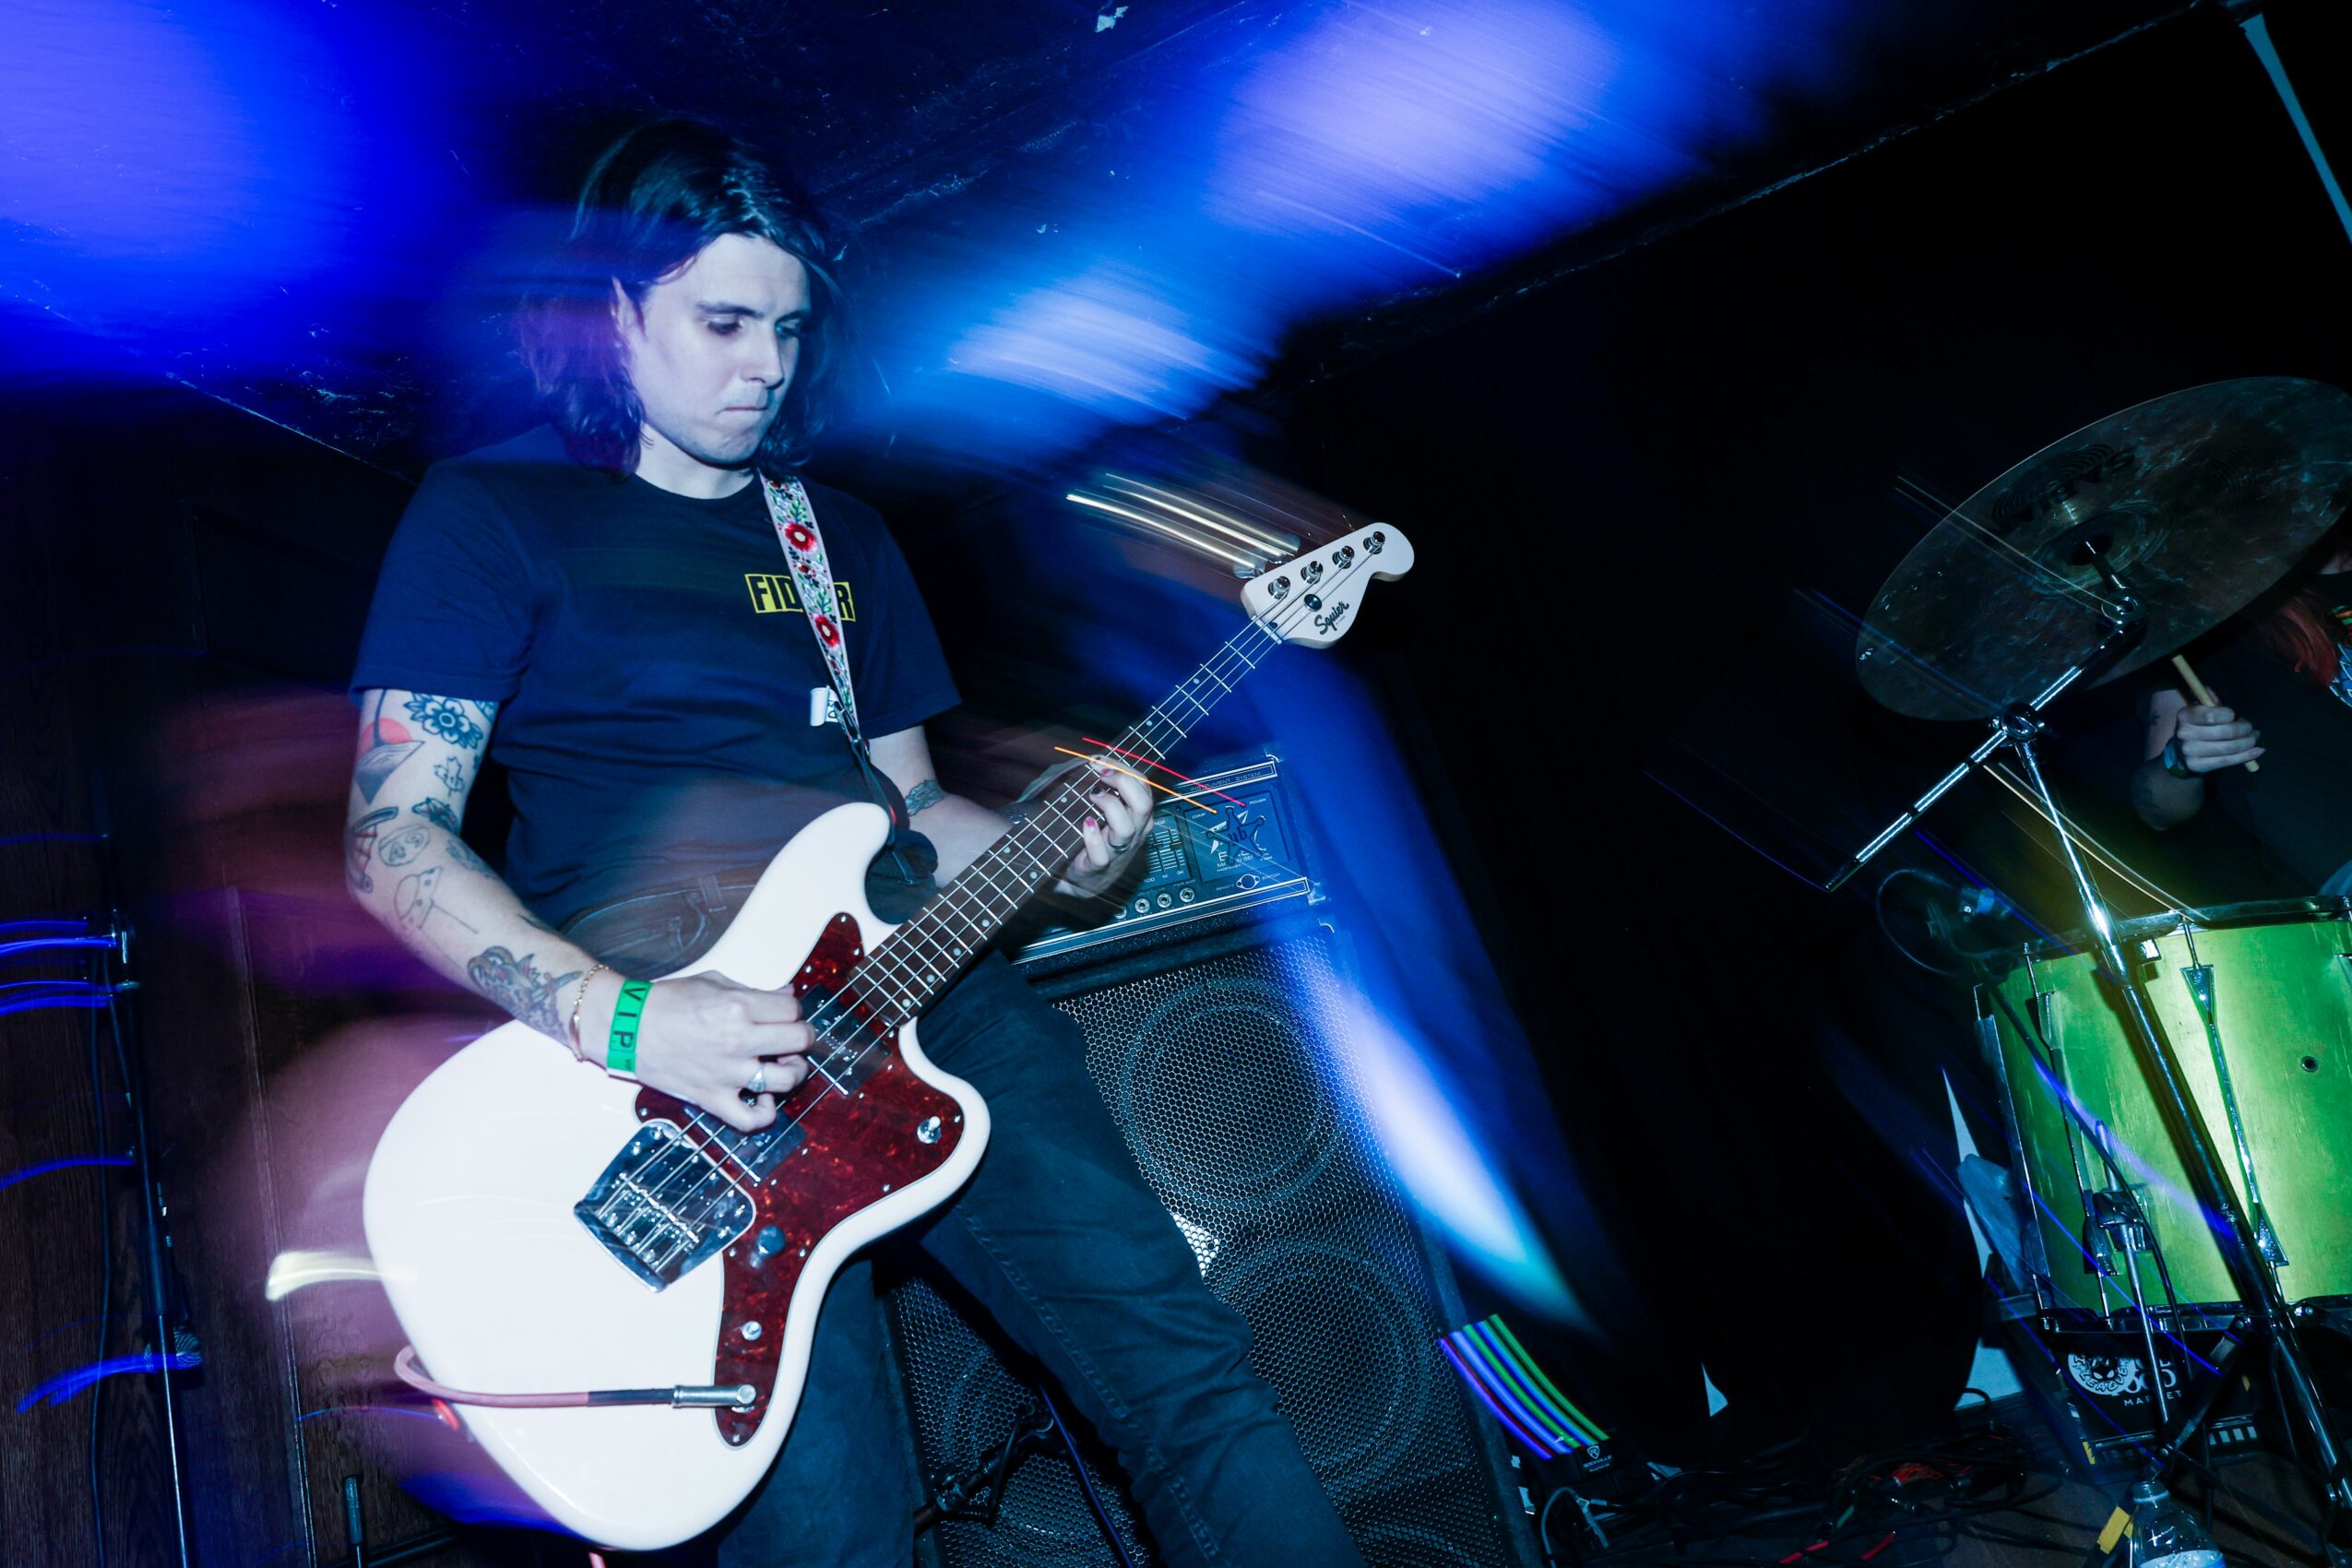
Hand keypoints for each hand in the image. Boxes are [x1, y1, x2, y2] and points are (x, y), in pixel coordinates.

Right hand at [588, 969, 815, 1131]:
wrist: (626, 1027)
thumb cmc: (665, 1002)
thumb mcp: (713, 983)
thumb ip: (755, 991)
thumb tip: (788, 996)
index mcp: (738, 1007)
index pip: (792, 1010)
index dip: (793, 1011)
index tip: (784, 1014)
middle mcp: (737, 1040)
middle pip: (799, 1039)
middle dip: (801, 1036)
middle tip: (791, 1037)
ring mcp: (727, 1073)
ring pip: (787, 1079)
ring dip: (794, 1071)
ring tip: (785, 1064)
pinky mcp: (712, 1098)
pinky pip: (751, 1119)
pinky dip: (766, 1113)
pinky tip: (765, 1098)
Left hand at [1056, 761, 1154, 899]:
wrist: (1082, 879)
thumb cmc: (1095, 838)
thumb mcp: (1106, 811)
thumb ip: (1104, 788)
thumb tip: (1093, 760)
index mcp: (1138, 816)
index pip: (1143, 786)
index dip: (1124, 769)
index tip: (1100, 761)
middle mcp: (1133, 832)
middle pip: (1143, 804)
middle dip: (1124, 782)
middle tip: (1101, 773)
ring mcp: (1117, 851)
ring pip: (1126, 828)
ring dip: (1109, 805)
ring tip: (1092, 795)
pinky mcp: (1098, 867)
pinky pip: (1101, 854)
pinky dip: (1093, 837)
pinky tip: (1085, 823)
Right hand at [2172, 703, 2262, 773]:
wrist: (2181, 750)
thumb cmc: (2197, 725)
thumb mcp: (2200, 709)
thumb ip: (2208, 700)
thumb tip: (2209, 690)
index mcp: (2184, 716)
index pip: (2212, 716)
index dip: (2230, 715)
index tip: (2235, 716)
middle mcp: (2184, 734)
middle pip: (2225, 732)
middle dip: (2244, 729)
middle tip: (2250, 728)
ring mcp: (2190, 752)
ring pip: (2230, 748)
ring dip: (2248, 742)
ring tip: (2253, 738)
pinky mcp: (2197, 765)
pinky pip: (2228, 761)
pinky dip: (2247, 756)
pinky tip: (2257, 751)